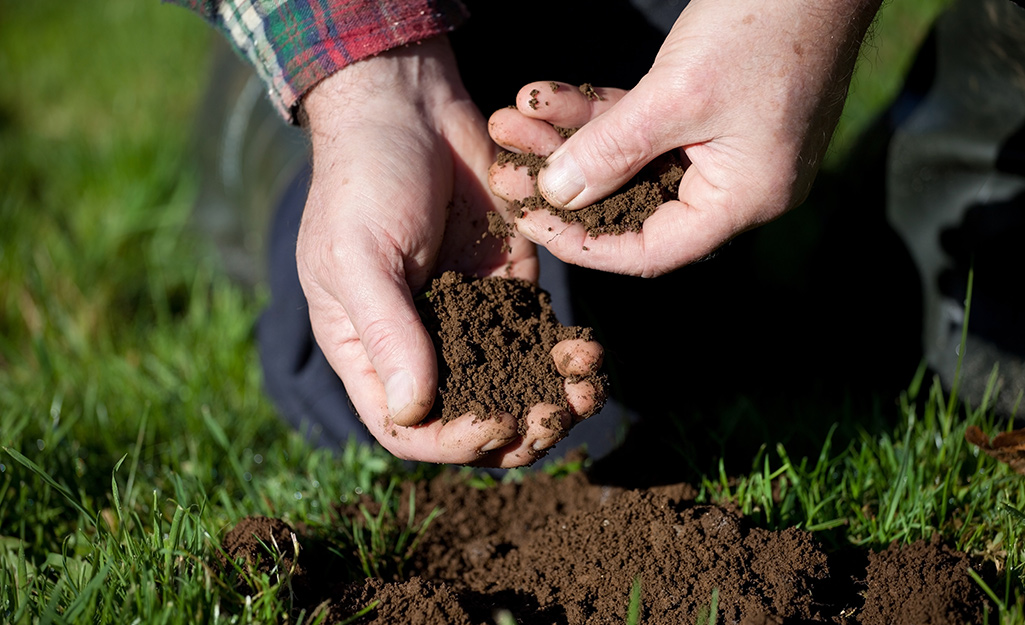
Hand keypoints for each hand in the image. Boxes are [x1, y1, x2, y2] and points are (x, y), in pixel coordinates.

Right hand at [296, 37, 599, 466]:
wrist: (409, 106)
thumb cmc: (364, 179)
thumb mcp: (360, 256)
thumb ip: (387, 332)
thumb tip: (414, 410)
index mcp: (367, 349)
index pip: (406, 428)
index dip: (451, 441)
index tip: (494, 423)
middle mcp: (419, 343)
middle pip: (467, 417)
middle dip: (515, 428)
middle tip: (554, 418)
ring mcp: (467, 316)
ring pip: (512, 384)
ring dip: (551, 399)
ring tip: (586, 390)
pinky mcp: (509, 284)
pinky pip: (539, 336)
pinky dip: (565, 355)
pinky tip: (588, 352)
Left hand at [488, 0, 880, 276]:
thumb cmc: (766, 25)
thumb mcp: (676, 95)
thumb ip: (612, 150)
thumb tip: (556, 194)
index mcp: (743, 200)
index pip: (651, 250)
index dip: (584, 243)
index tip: (530, 220)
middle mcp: (734, 185)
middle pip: (631, 202)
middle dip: (563, 180)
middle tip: (506, 168)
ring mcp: (722, 148)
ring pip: (629, 158)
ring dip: (570, 138)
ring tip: (512, 119)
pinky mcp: (710, 113)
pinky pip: (643, 124)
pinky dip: (597, 112)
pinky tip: (545, 96)